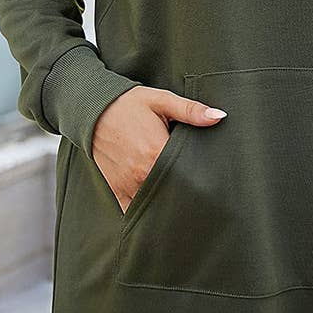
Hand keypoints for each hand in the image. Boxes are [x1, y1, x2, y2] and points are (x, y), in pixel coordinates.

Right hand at [91, 86, 226, 213]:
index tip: (213, 183)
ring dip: (168, 204)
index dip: (201, 180)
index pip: (187, 176)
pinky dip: (147, 212)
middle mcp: (141, 174)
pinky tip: (161, 211)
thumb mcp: (161, 100)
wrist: (93, 110)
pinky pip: (134, 211)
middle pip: (172, 193)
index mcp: (155, 152)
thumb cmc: (129, 104)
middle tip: (205, 198)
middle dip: (188, 195)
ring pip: (155, 205)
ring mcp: (128, 185)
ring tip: (186, 205)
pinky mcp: (117, 191)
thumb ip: (191, 110)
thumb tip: (219, 116)